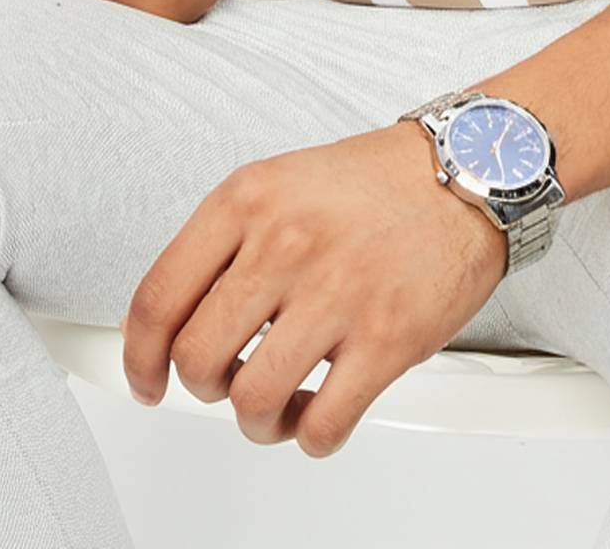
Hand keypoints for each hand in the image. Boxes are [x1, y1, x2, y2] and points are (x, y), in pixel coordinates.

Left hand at [120, 120, 506, 455]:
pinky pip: (321, 424)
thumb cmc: (378, 182)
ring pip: (251, 401)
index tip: (146, 379)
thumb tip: (178, 319)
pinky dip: (310, 437)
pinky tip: (320, 413)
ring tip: (277, 403)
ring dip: (257, 420)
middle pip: (197, 359)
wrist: (470, 171)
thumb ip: (228, 243)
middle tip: (229, 380)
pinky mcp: (386, 339)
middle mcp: (286, 243)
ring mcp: (336, 292)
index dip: (139, 358)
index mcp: (249, 199)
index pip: (157, 299)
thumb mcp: (283, 181)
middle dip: (206, 387)